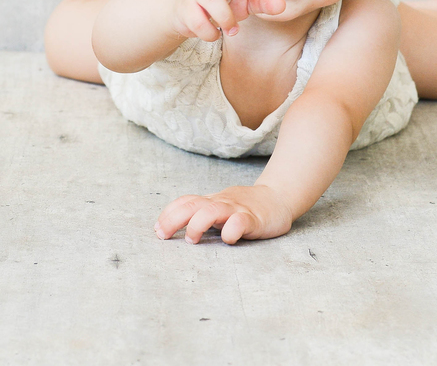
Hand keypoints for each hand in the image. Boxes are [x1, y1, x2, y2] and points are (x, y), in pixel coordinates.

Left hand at [155, 185, 294, 243]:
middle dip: (173, 219)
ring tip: (192, 239)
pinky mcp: (254, 220)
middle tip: (163, 235)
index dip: (168, 214)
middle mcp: (221, 204)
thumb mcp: (221, 206)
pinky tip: (228, 239)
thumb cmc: (246, 207)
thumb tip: (174, 226)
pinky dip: (230, 232)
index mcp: (212, 202)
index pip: (185, 201)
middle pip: (192, 205)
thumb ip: (202, 214)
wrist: (279, 198)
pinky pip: (239, 223)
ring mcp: (237, 210)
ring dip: (197, 224)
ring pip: (211, 211)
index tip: (157, 230)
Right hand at [171, 0, 285, 41]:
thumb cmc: (222, 3)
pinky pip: (199, 21)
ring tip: (233, 29)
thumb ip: (263, 2)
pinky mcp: (187, 9)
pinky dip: (210, 32)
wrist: (188, 15)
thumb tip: (282, 5)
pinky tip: (214, 34)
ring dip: (224, 16)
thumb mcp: (245, 3)